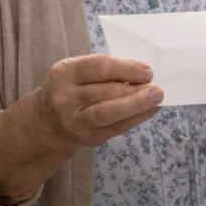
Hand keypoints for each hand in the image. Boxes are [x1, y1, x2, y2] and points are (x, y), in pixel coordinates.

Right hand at [31, 54, 163, 148]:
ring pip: (109, 113)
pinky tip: (150, 110)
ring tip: (156, 98)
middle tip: (157, 88)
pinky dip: (136, 118)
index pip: (100, 68)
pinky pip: (115, 128)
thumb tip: (143, 72)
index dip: (127, 69)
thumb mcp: (79, 71)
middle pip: (106, 92)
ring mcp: (75, 120)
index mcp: (65, 73)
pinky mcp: (86, 137)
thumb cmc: (73, 87)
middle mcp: (66, 97)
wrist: (48, 121)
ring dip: (137, 105)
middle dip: (136, 90)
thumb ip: (107, 69)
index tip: (148, 71)